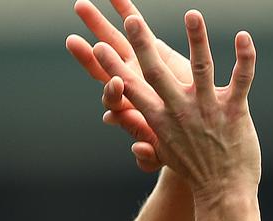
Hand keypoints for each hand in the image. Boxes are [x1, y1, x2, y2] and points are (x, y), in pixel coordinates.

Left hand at [67, 0, 191, 169]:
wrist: (196, 137)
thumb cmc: (174, 148)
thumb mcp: (162, 153)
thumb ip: (149, 153)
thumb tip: (137, 150)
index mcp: (129, 106)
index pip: (113, 97)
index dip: (112, 89)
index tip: (117, 83)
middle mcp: (130, 82)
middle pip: (106, 60)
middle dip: (91, 44)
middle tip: (76, 22)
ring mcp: (141, 64)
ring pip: (118, 38)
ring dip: (103, 20)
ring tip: (85, 2)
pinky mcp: (158, 51)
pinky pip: (141, 26)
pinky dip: (127, 10)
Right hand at [93, 11, 260, 198]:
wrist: (222, 190)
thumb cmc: (190, 167)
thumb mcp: (159, 148)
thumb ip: (137, 123)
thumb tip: (109, 116)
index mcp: (157, 118)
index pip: (130, 89)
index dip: (112, 67)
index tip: (97, 47)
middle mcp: (178, 111)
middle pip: (156, 73)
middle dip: (141, 45)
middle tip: (130, 20)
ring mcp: (206, 109)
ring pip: (200, 68)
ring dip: (196, 39)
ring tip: (192, 14)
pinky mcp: (234, 110)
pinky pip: (240, 79)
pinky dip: (244, 58)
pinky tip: (243, 36)